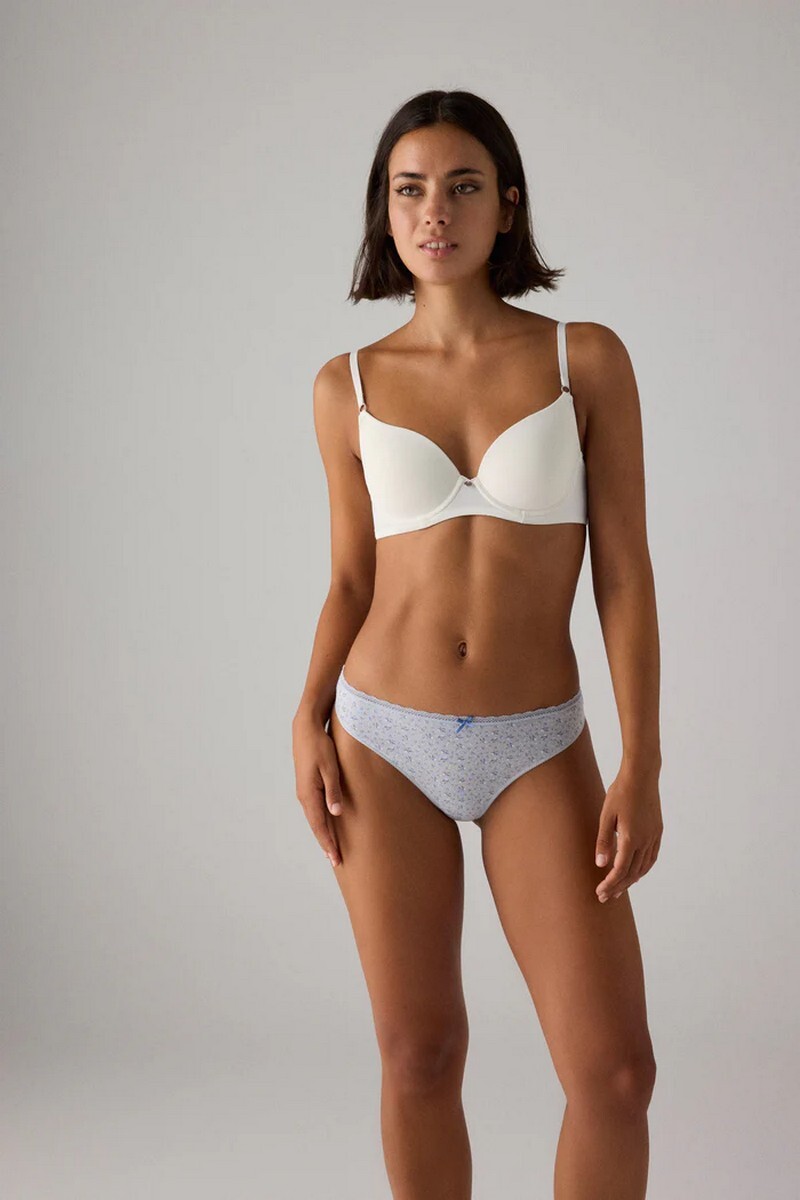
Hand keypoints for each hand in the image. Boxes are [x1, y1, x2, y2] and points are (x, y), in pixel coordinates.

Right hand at [292, 716, 344, 867]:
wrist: (305, 729)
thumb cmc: (320, 746)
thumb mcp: (330, 768)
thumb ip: (333, 791)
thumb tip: (335, 813)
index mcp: (309, 794)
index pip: (320, 825)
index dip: (328, 843)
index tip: (335, 858)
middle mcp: (304, 796)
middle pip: (316, 825)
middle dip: (326, 844)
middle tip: (336, 861)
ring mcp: (305, 791)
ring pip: (315, 818)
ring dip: (324, 834)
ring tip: (332, 849)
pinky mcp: (308, 786)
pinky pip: (314, 809)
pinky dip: (321, 822)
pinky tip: (327, 826)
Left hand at [594, 762, 662, 902]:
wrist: (641, 776)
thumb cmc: (620, 793)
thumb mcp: (606, 816)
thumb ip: (604, 841)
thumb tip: (600, 864)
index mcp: (631, 838)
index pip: (620, 870)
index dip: (610, 884)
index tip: (600, 892)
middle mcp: (645, 841)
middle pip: (632, 873)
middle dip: (618, 886)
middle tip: (605, 896)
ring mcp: (654, 836)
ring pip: (644, 867)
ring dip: (631, 880)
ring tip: (619, 888)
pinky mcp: (658, 831)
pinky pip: (652, 857)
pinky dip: (643, 869)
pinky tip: (636, 872)